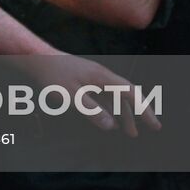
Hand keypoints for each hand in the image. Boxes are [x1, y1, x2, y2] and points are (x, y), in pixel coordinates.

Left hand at [14, 52, 161, 136]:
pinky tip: (110, 120)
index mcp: (102, 77)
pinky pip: (103, 96)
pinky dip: (110, 109)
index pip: (130, 93)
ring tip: (129, 132)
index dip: (144, 110)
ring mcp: (92, 77)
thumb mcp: (70, 95)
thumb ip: (91, 110)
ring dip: (123, 114)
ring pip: (114, 97)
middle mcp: (101, 75)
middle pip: (126, 95)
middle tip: (147, 130)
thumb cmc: (51, 75)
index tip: (154, 125)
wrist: (35, 58)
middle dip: (138, 113)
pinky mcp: (84, 80)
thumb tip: (112, 125)